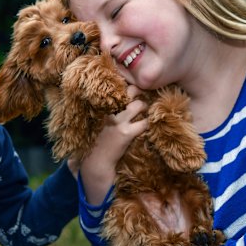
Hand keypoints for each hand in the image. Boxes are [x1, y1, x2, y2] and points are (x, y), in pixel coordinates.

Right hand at [80, 85, 147, 204]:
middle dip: (140, 92)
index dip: (129, 86)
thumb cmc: (99, 140)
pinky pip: (144, 123)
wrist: (96, 159)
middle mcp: (111, 111)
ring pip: (139, 105)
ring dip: (146, 107)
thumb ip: (110, 110)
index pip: (117, 88)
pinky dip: (149, 123)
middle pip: (130, 92)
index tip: (134, 90)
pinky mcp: (127, 133)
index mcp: (104, 107)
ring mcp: (119, 122)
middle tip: (143, 97)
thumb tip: (124, 101)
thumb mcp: (101, 121)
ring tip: (146, 112)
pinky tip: (148, 126)